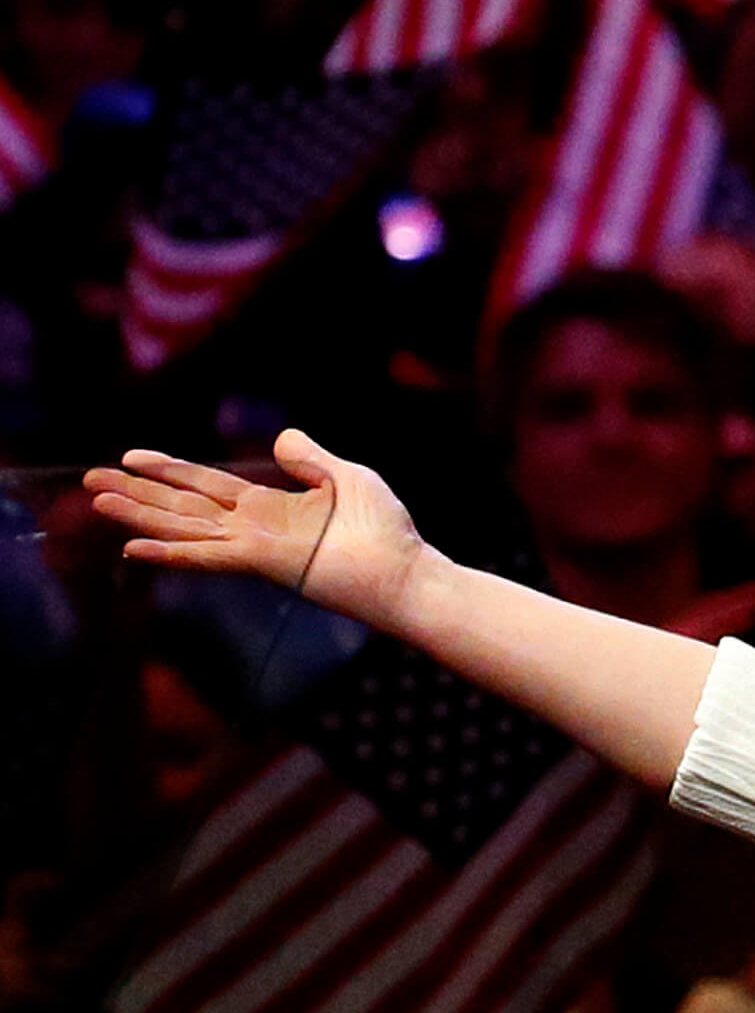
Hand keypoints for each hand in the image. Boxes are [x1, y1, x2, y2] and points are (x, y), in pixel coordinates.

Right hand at [87, 431, 432, 632]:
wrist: (406, 572)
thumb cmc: (387, 531)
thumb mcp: (348, 476)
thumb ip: (310, 457)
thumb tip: (281, 440)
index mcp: (270, 507)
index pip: (208, 485)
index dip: (169, 470)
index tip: (131, 458)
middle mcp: (254, 528)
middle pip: (183, 505)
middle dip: (138, 493)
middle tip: (91, 482)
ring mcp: (255, 547)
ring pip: (185, 527)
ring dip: (139, 515)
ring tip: (97, 502)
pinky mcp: (263, 561)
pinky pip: (209, 555)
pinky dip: (172, 551)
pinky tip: (134, 548)